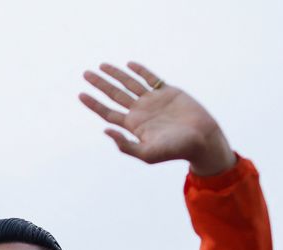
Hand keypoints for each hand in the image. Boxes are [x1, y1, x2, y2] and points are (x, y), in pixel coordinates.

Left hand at [79, 62, 235, 175]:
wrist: (202, 140)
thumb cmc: (175, 150)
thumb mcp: (147, 153)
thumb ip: (125, 145)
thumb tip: (105, 130)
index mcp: (133, 125)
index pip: (108, 112)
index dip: (94, 104)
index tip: (80, 94)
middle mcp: (141, 112)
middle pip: (115, 95)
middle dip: (100, 84)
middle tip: (85, 74)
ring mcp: (154, 101)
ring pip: (130, 84)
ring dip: (116, 74)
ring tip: (101, 66)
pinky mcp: (168, 92)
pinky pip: (152, 78)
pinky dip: (141, 71)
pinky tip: (129, 65)